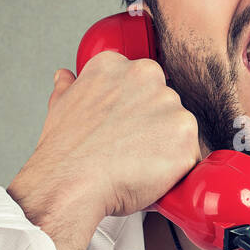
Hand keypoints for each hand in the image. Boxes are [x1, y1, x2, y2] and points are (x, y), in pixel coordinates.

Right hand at [7, 54, 201, 249]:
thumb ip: (69, 87)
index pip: (140, 81)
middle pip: (164, 102)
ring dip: (167, 146)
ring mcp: (170, 105)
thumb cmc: (65, 153)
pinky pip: (191, 155)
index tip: (125, 125)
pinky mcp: (186, 137)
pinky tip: (151, 175)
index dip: (134, 107)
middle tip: (130, 148)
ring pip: (180, 127)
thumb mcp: (59, 107)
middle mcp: (146, 76)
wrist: (70, 184)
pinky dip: (178, 169)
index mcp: (115, 65)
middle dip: (153, 125)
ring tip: (137, 163)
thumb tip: (66, 77)